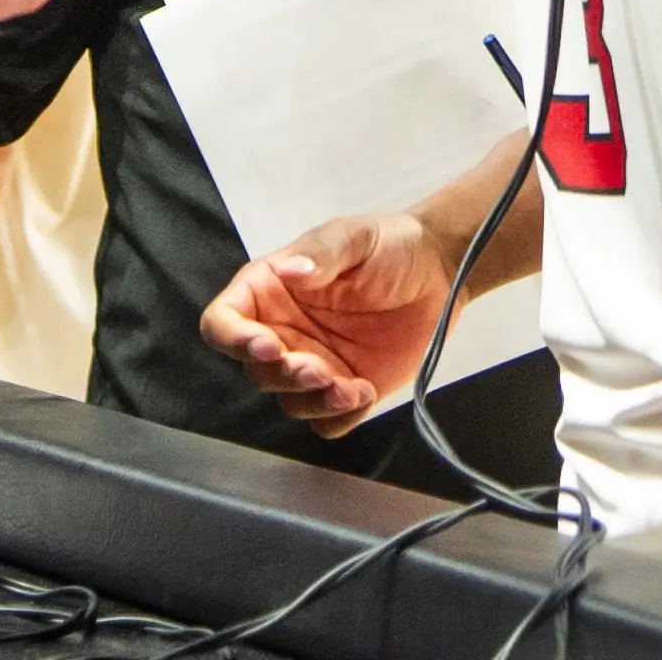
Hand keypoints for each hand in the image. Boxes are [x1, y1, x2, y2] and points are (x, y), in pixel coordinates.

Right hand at [195, 208, 451, 434]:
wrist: (439, 273)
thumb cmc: (389, 245)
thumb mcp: (355, 237)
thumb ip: (322, 252)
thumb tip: (290, 270)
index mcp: (269, 290)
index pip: (223, 322)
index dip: (233, 339)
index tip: (266, 346)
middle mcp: (283, 331)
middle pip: (255, 371)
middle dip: (284, 376)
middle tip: (319, 369)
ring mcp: (312, 364)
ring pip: (288, 402)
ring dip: (313, 401)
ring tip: (350, 386)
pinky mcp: (343, 390)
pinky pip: (326, 423)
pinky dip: (339, 416)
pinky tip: (365, 391)